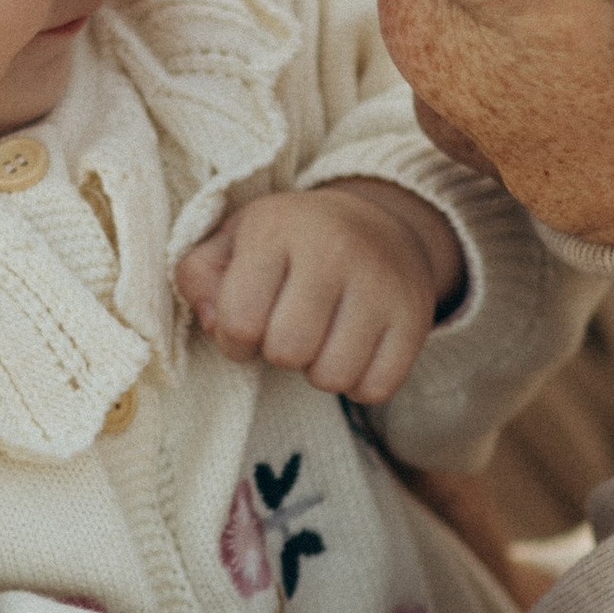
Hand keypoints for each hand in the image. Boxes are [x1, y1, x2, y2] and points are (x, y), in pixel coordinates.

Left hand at [175, 179, 461, 400]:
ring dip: (316, 371)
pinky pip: (376, 389)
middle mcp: (335, 249)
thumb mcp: (231, 242)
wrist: (376, 223)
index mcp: (278, 228)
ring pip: (333, 376)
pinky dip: (357, 383)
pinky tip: (352, 350)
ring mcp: (382, 283)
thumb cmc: (288, 243)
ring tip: (319, 338)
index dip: (234, 338)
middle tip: (286, 329)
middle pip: (288, 352)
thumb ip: (198, 278)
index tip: (248, 322)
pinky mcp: (415, 317)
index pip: (240, 320)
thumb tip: (216, 326)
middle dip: (276, 353)